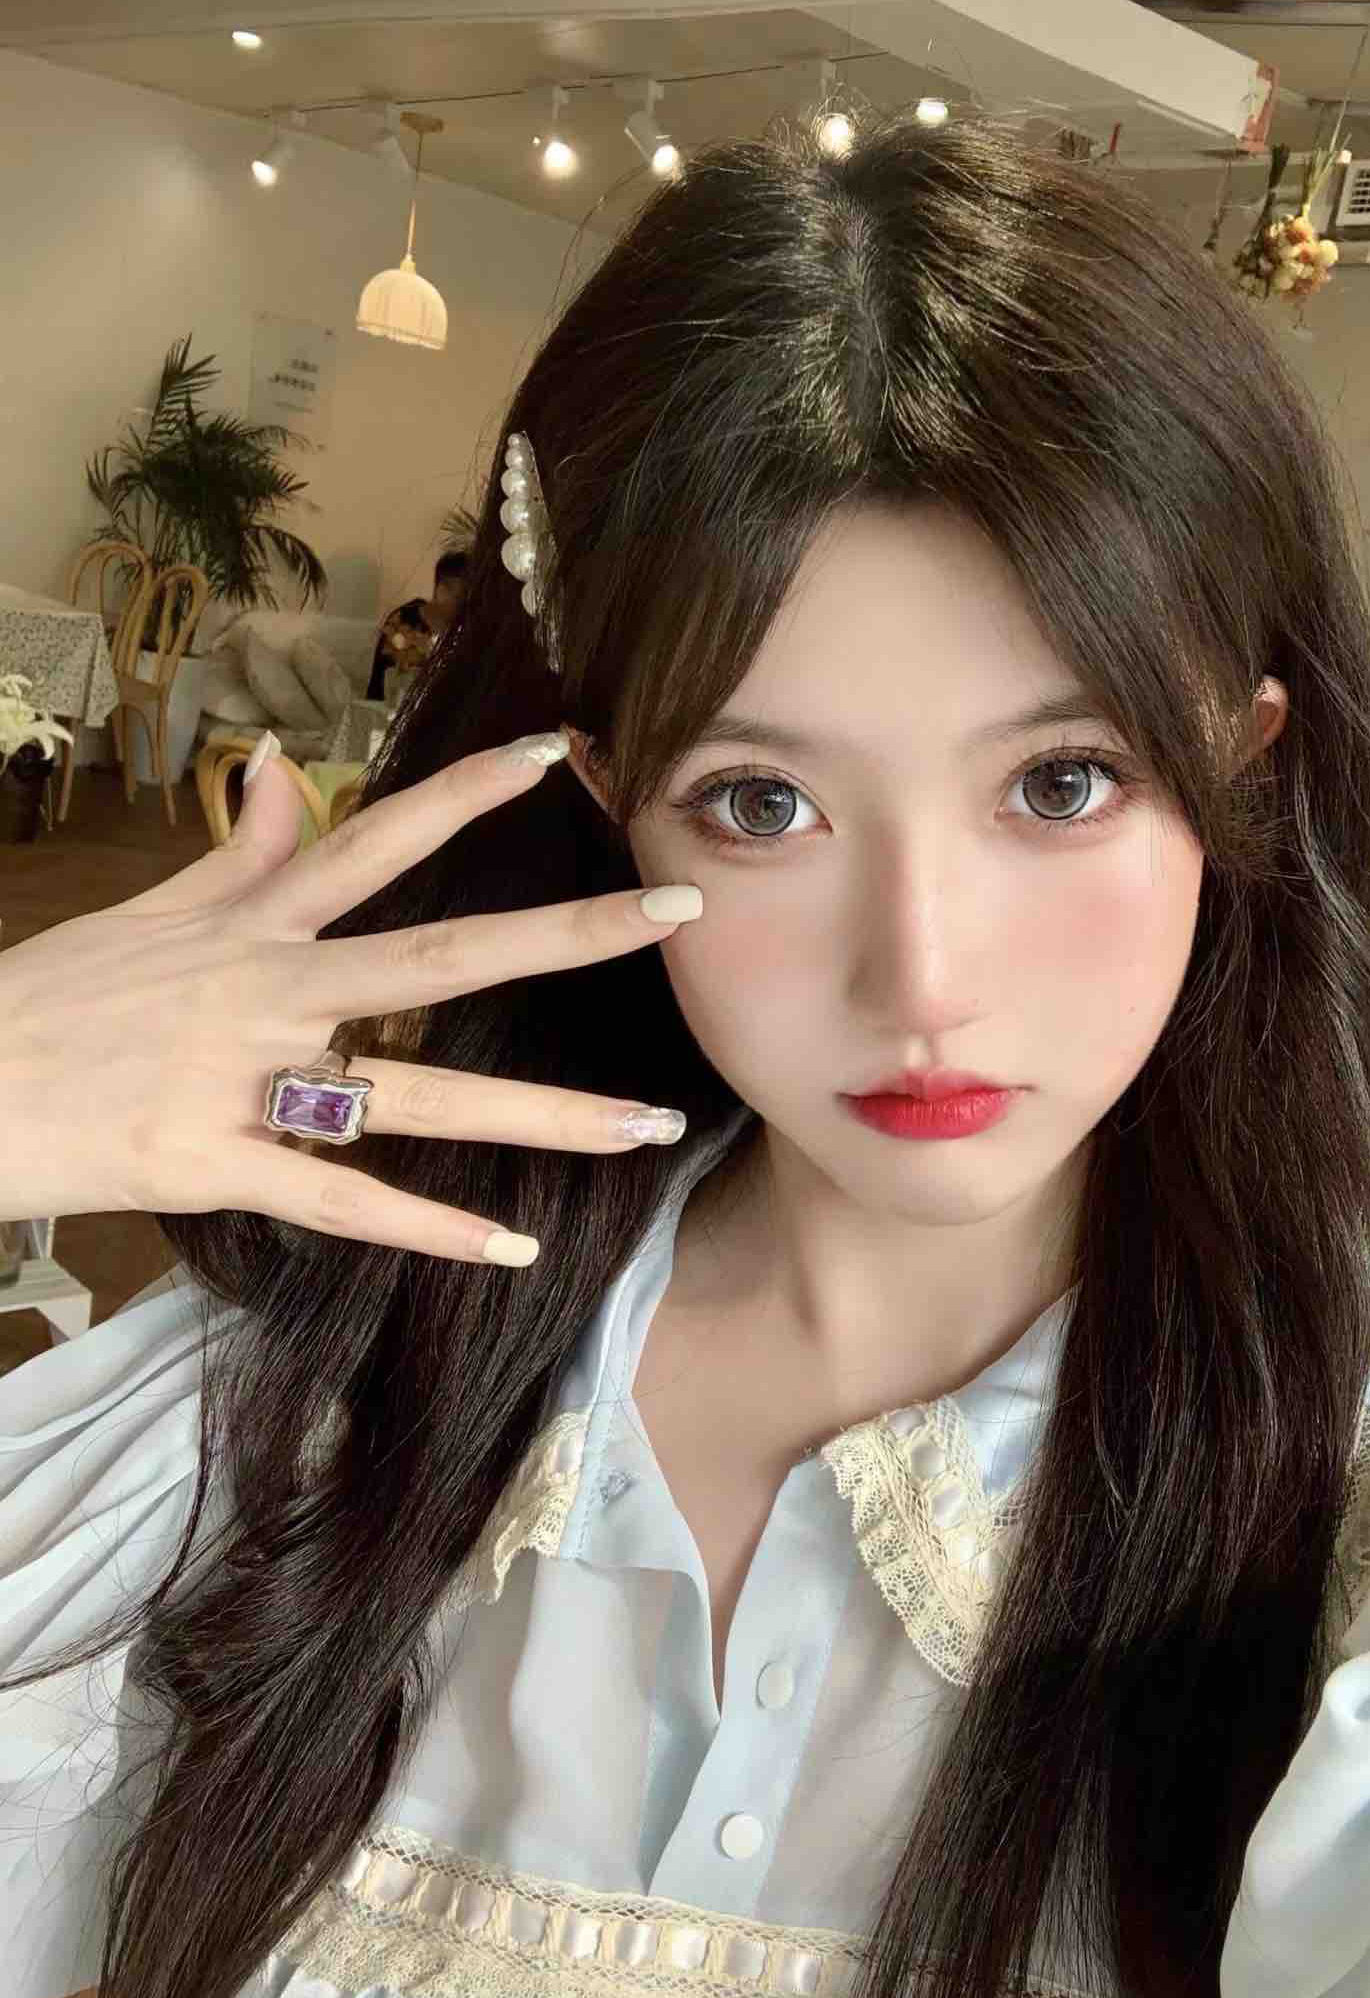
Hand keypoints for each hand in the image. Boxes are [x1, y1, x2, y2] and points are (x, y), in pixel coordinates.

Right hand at [0, 732, 702, 1265]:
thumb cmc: (44, 1000)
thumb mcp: (146, 914)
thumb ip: (238, 856)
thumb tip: (289, 769)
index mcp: (252, 923)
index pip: (377, 839)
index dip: (466, 794)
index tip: (559, 751)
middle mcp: (267, 989)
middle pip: (439, 954)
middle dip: (566, 934)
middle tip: (678, 912)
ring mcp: (242, 1079)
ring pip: (416, 1093)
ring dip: (540, 1113)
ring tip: (645, 1125)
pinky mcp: (209, 1167)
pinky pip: (337, 1201)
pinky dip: (424, 1228)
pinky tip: (510, 1246)